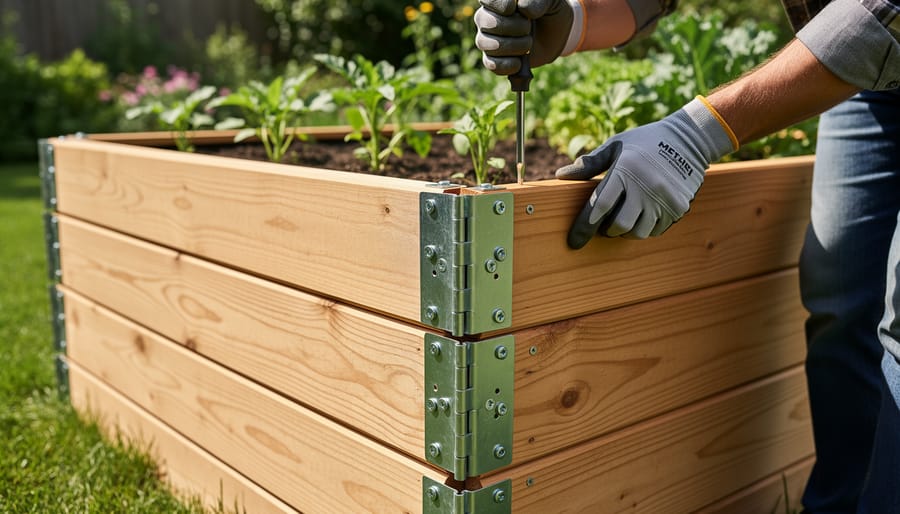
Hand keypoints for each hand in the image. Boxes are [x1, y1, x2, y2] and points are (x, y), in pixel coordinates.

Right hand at [475, 0, 575, 74]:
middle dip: (512, 27)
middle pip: (485, 21)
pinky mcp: (493, 59)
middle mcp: (486, 17)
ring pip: (485, 43)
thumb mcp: (550, 0)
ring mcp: (487, 39)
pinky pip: (491, 64)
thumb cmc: (548, 11)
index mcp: (498, 0)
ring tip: (528, 44)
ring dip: (512, 46)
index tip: (513, 8)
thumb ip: (537, 0)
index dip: (499, 4)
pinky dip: (508, 65)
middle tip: (528, 28)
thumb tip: (523, 9)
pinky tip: (520, 62)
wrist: (555, 34)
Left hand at [556, 97, 737, 247]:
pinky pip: (655, 230)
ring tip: (624, 218)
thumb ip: (589, 163)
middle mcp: (645, 187)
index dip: (584, 226)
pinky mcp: (678, 207)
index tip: (574, 241)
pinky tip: (643, 215)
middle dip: (607, 230)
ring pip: (638, 232)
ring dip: (626, 230)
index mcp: (625, 171)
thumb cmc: (644, 142)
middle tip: (604, 224)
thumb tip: (561, 175)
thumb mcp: (616, 145)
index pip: (599, 206)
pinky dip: (645, 227)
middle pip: (619, 225)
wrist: (689, 139)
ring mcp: (664, 199)